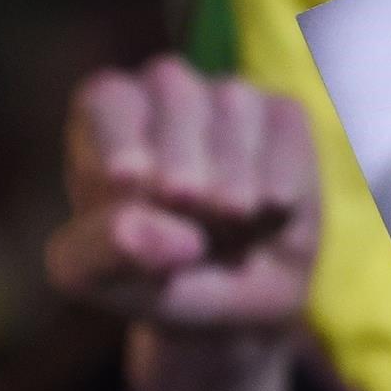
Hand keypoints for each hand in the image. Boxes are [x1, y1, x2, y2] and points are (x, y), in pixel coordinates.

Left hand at [46, 55, 317, 327]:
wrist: (236, 300)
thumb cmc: (153, 274)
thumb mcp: (106, 279)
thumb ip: (106, 254)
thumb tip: (142, 230)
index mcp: (106, 114)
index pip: (110, 99)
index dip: (121, 139)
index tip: (130, 184)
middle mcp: (166, 92)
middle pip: (172, 90)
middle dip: (182, 164)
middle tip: (191, 221)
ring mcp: (229, 98)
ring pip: (232, 104)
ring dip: (234, 180)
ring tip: (230, 228)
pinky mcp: (283, 115)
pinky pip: (283, 124)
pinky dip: (278, 175)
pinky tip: (271, 211)